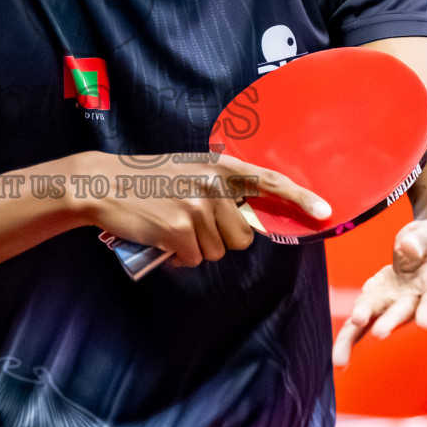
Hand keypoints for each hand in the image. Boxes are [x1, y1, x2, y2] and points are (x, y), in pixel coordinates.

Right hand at [65, 151, 330, 267]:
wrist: (102, 184)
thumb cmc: (146, 180)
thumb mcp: (188, 172)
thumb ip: (219, 189)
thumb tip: (245, 222)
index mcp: (218, 167)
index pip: (269, 181)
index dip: (299, 198)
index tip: (324, 212)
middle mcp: (213, 185)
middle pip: (242, 236)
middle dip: (221, 239)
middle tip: (191, 224)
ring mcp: (197, 207)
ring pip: (218, 251)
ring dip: (196, 248)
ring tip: (172, 226)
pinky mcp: (179, 230)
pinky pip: (194, 259)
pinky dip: (178, 257)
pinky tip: (162, 238)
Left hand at [332, 218, 426, 365]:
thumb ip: (421, 239)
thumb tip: (406, 248)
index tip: (426, 323)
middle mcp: (413, 300)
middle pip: (400, 314)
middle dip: (389, 323)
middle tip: (380, 333)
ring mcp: (392, 303)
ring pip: (375, 322)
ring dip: (360, 337)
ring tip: (343, 357)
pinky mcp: (375, 301)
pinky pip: (361, 318)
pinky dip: (351, 335)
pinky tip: (338, 357)